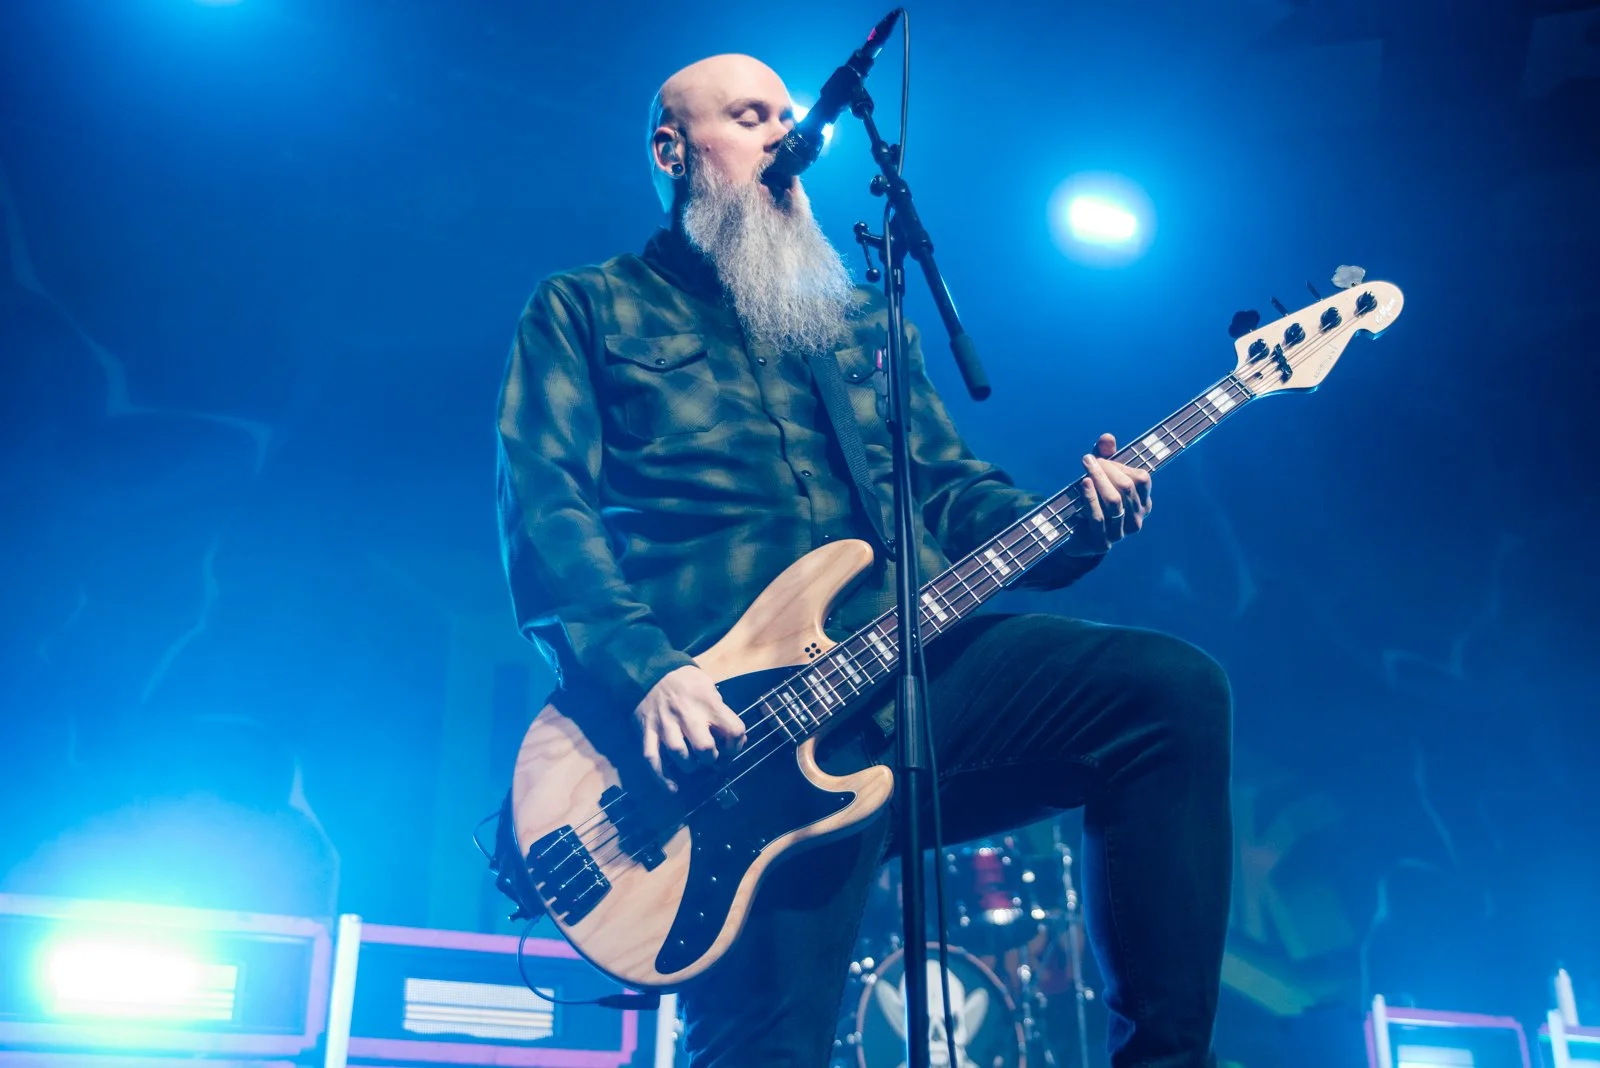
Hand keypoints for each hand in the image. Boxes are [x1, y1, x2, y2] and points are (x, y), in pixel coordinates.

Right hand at [634, 664, 747, 789]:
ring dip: (690, 766)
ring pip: (680, 755)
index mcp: (708, 703)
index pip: (733, 730)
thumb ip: (723, 713)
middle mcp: (687, 715)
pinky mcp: (647, 732)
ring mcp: (665, 724)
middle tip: (711, 758)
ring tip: (694, 764)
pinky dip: (662, 777)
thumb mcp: (710, 688)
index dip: (737, 745)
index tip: (731, 749)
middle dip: (712, 759)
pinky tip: (673, 788)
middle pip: (705, 748)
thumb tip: (739, 739)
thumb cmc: (686, 683)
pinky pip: (652, 759)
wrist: (650, 671)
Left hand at [1063, 433, 1152, 555]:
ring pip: (1114, 501)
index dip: (1121, 465)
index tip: (1101, 458)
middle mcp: (1137, 519)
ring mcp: (1122, 533)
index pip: (1141, 479)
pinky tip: (1084, 483)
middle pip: (1126, 487)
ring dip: (1098, 479)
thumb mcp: (1100, 477)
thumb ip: (1105, 456)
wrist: (1077, 537)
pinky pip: (1098, 517)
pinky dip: (1090, 498)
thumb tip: (1107, 437)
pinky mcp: (1103, 543)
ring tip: (1086, 466)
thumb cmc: (1093, 501)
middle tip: (1088, 459)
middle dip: (1106, 469)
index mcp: (1143, 503)